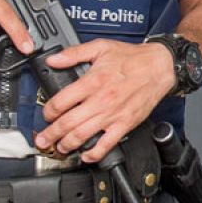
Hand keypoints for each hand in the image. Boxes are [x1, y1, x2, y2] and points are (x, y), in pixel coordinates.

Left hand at [33, 39, 175, 162]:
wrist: (160, 66)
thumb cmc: (133, 58)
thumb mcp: (101, 47)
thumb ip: (74, 53)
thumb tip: (53, 59)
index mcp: (92, 81)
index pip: (60, 102)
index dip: (48, 110)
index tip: (47, 113)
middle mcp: (100, 100)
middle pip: (67, 123)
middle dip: (50, 134)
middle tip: (42, 139)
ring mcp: (112, 115)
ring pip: (82, 136)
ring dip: (66, 145)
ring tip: (59, 148)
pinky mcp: (125, 124)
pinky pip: (106, 144)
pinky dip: (94, 153)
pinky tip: (86, 155)